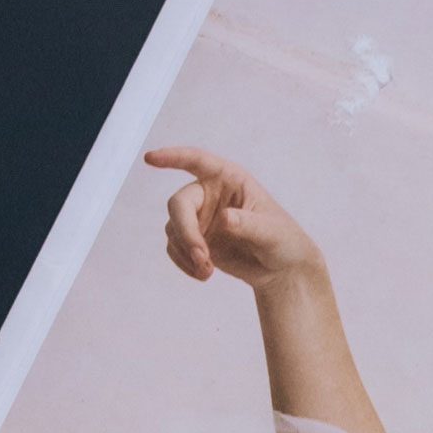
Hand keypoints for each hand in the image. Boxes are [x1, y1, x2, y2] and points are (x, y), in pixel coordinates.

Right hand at [145, 146, 323, 290]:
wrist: (281, 269)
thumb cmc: (282, 240)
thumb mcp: (272, 231)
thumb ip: (248, 224)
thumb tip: (223, 218)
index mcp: (230, 178)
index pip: (197, 161)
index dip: (172, 157)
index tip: (150, 159)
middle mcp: (209, 193)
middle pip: (179, 204)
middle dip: (186, 231)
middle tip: (201, 256)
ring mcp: (199, 217)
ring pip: (174, 229)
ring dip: (187, 252)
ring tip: (207, 270)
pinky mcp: (194, 240)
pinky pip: (175, 248)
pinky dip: (184, 262)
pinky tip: (203, 274)